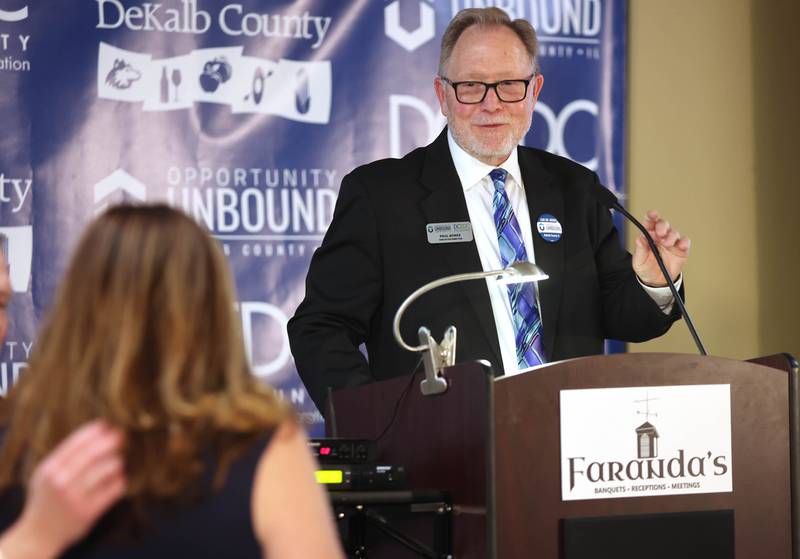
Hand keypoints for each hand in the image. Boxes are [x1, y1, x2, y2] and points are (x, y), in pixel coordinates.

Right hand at [0, 421, 126, 558]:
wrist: (39, 533)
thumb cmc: (46, 498)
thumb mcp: (45, 474)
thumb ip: (65, 455)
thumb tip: (99, 430)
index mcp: (50, 469)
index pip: (76, 442)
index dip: (95, 431)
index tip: (108, 425)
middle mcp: (61, 482)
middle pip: (94, 453)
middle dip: (111, 441)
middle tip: (122, 436)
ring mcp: (75, 497)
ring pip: (107, 469)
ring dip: (116, 462)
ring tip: (116, 462)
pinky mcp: (88, 511)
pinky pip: (114, 489)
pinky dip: (120, 481)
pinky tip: (119, 479)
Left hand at [631, 210, 690, 286]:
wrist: (657, 282)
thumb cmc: (646, 269)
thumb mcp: (639, 261)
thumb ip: (640, 250)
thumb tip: (639, 239)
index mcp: (648, 237)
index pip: (649, 223)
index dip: (651, 217)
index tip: (652, 214)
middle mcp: (660, 237)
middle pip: (663, 224)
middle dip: (662, 225)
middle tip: (660, 233)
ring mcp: (671, 243)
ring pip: (674, 232)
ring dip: (671, 236)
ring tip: (667, 244)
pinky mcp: (681, 250)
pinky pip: (685, 242)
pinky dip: (684, 242)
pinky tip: (680, 246)